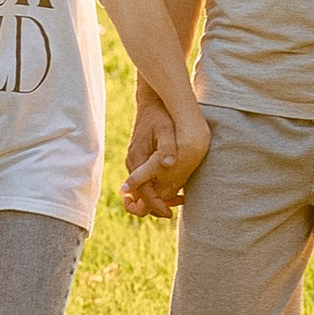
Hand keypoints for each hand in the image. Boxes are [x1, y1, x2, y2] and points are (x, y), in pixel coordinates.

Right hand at [120, 96, 208, 218]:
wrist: (152, 100)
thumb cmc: (160, 114)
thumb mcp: (165, 129)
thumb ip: (167, 147)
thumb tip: (169, 165)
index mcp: (137, 160)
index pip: (142, 193)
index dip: (156, 206)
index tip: (170, 214)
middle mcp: (134, 164)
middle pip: (140, 196)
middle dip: (156, 206)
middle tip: (177, 207)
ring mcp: (137, 161)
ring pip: (143, 190)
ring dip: (158, 199)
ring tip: (179, 199)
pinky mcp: (142, 159)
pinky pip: (146, 181)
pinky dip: (158, 188)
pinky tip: (174, 187)